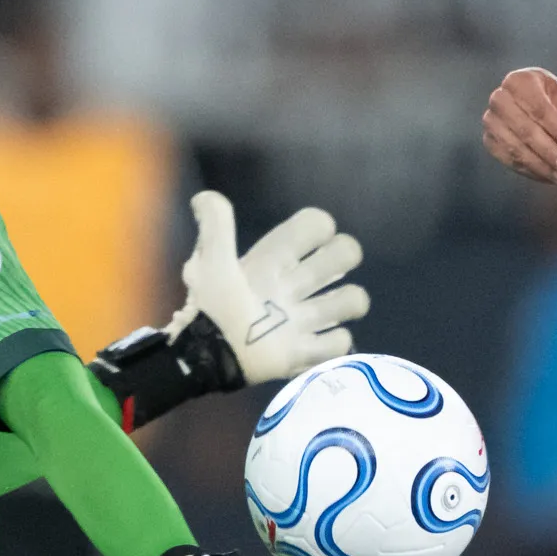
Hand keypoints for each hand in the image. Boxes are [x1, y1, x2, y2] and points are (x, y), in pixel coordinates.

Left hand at [172, 191, 365, 383]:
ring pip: (353, 299)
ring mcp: (303, 320)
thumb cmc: (212, 307)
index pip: (315, 226)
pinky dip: (333, 344)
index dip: (321, 226)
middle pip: (346, 253)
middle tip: (316, 280)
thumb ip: (214, 226)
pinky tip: (307, 346)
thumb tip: (203, 198)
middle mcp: (295, 285)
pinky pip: (342, 342)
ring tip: (317, 316)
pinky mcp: (306, 352)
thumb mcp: (210, 262)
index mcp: (276, 260)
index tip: (314, 238)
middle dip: (342, 258)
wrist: (208, 357)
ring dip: (345, 303)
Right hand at [482, 67, 556, 184]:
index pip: (538, 107)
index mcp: (519, 81)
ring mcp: (491, 121)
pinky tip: (548, 176)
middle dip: (548, 151)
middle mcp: (499, 99)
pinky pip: (509, 160)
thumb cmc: (555, 102)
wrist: (541, 109)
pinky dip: (531, 171)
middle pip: (524, 129)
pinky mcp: (489, 141)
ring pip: (515, 148)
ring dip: (540, 166)